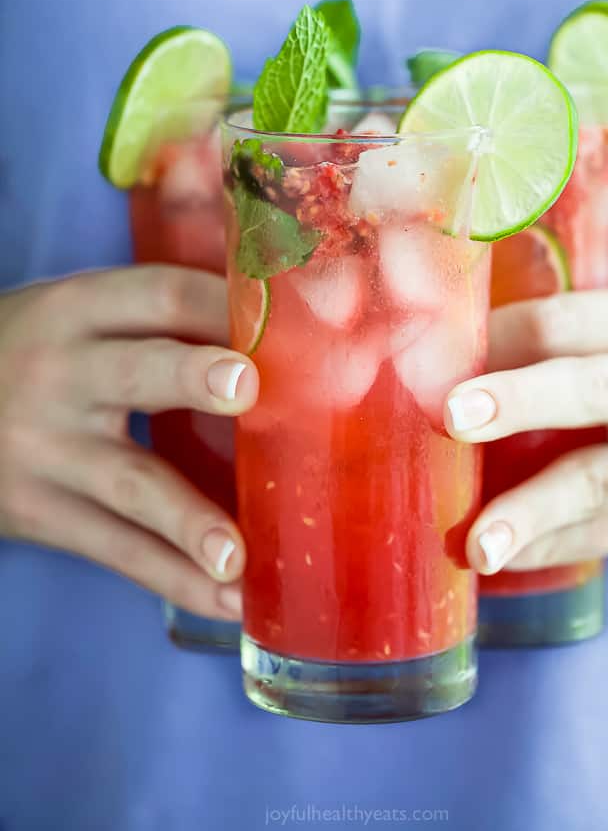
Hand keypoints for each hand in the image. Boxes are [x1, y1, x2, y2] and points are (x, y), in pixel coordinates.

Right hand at [0, 266, 257, 618]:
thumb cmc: (33, 351)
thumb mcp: (76, 314)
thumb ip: (154, 312)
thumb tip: (270, 307)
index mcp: (79, 310)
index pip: (161, 294)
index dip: (224, 303)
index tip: (289, 322)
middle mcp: (61, 374)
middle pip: (135, 373)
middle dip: (191, 378)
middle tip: (247, 388)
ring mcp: (47, 450)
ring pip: (129, 483)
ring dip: (187, 520)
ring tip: (236, 556)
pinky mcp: (39, 512)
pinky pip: (117, 548)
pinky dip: (175, 579)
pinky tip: (229, 599)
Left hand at [444, 275, 607, 573]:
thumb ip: (583, 310)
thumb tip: (467, 312)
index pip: (562, 322)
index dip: (494, 337)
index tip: (428, 354)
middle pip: (586, 390)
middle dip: (517, 401)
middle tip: (450, 416)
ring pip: (601, 482)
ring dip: (534, 513)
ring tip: (477, 545)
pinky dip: (558, 545)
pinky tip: (506, 560)